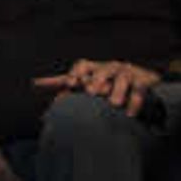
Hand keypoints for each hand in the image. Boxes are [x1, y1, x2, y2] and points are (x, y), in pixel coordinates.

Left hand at [33, 57, 159, 115]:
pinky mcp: (143, 82)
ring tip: (114, 103)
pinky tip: (130, 114)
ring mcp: (127, 74)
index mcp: (94, 69)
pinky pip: (139, 89)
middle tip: (91, 92)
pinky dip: (134, 101)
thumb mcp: (87, 85)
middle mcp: (110, 68)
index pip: (82, 67)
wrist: (142, 85)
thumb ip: (64, 87)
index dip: (75, 73)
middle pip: (102, 70)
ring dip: (117, 90)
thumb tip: (37, 92)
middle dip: (97, 79)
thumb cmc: (107, 86)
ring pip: (122, 78)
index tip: (69, 84)